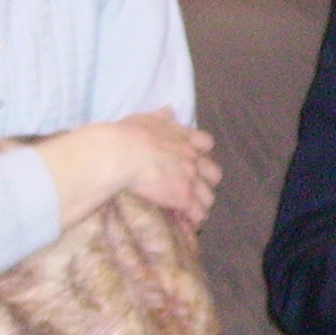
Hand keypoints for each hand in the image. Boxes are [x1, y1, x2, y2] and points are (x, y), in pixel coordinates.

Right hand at [41, 111, 219, 226]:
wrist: (121, 154)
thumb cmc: (127, 135)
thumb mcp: (145, 118)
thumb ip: (161, 116)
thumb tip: (171, 109)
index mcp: (184, 138)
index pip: (207, 143)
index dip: (202, 152)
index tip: (193, 158)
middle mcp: (192, 158)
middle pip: (214, 173)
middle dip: (207, 181)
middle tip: (193, 187)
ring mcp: (190, 179)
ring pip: (209, 197)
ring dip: (201, 204)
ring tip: (191, 212)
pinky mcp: (183, 198)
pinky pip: (198, 214)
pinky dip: (194, 220)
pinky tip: (187, 224)